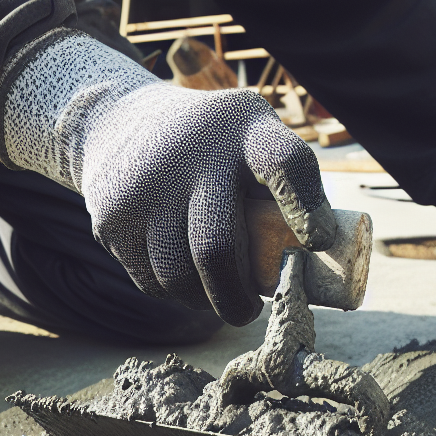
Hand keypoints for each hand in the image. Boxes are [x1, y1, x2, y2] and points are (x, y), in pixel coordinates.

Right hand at [0, 30, 334, 325]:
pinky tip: (184, 280)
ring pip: (180, 279)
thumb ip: (285, 184)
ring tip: (217, 296)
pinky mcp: (112, 220)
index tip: (316, 242)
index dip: (304, 206)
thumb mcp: (249, 134)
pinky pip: (152, 284)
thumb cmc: (211, 145)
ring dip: (205, 301)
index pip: (282, 163)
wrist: (116, 124)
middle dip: (237, 298)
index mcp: (242, 129)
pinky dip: (175, 294)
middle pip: (216, 249)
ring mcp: (144, 188)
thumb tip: (323, 258)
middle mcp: (191, 154)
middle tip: (251, 311)